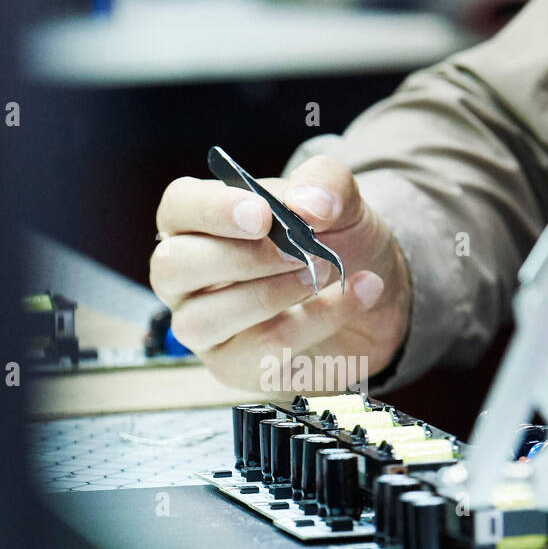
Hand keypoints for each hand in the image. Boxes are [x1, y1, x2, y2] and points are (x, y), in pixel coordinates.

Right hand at [150, 154, 410, 390]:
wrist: (373, 294)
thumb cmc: (337, 239)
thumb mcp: (340, 198)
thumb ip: (325, 183)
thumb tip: (309, 205)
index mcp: (197, 222)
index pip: (178, 209)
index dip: (212, 210)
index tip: (262, 215)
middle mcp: (186, 277)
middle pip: (174, 267)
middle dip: (242, 259)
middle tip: (302, 250)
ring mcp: (202, 326)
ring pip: (205, 319)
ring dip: (273, 295)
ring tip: (327, 271)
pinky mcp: (232, 366)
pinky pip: (261, 351)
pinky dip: (317, 322)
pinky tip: (356, 297)